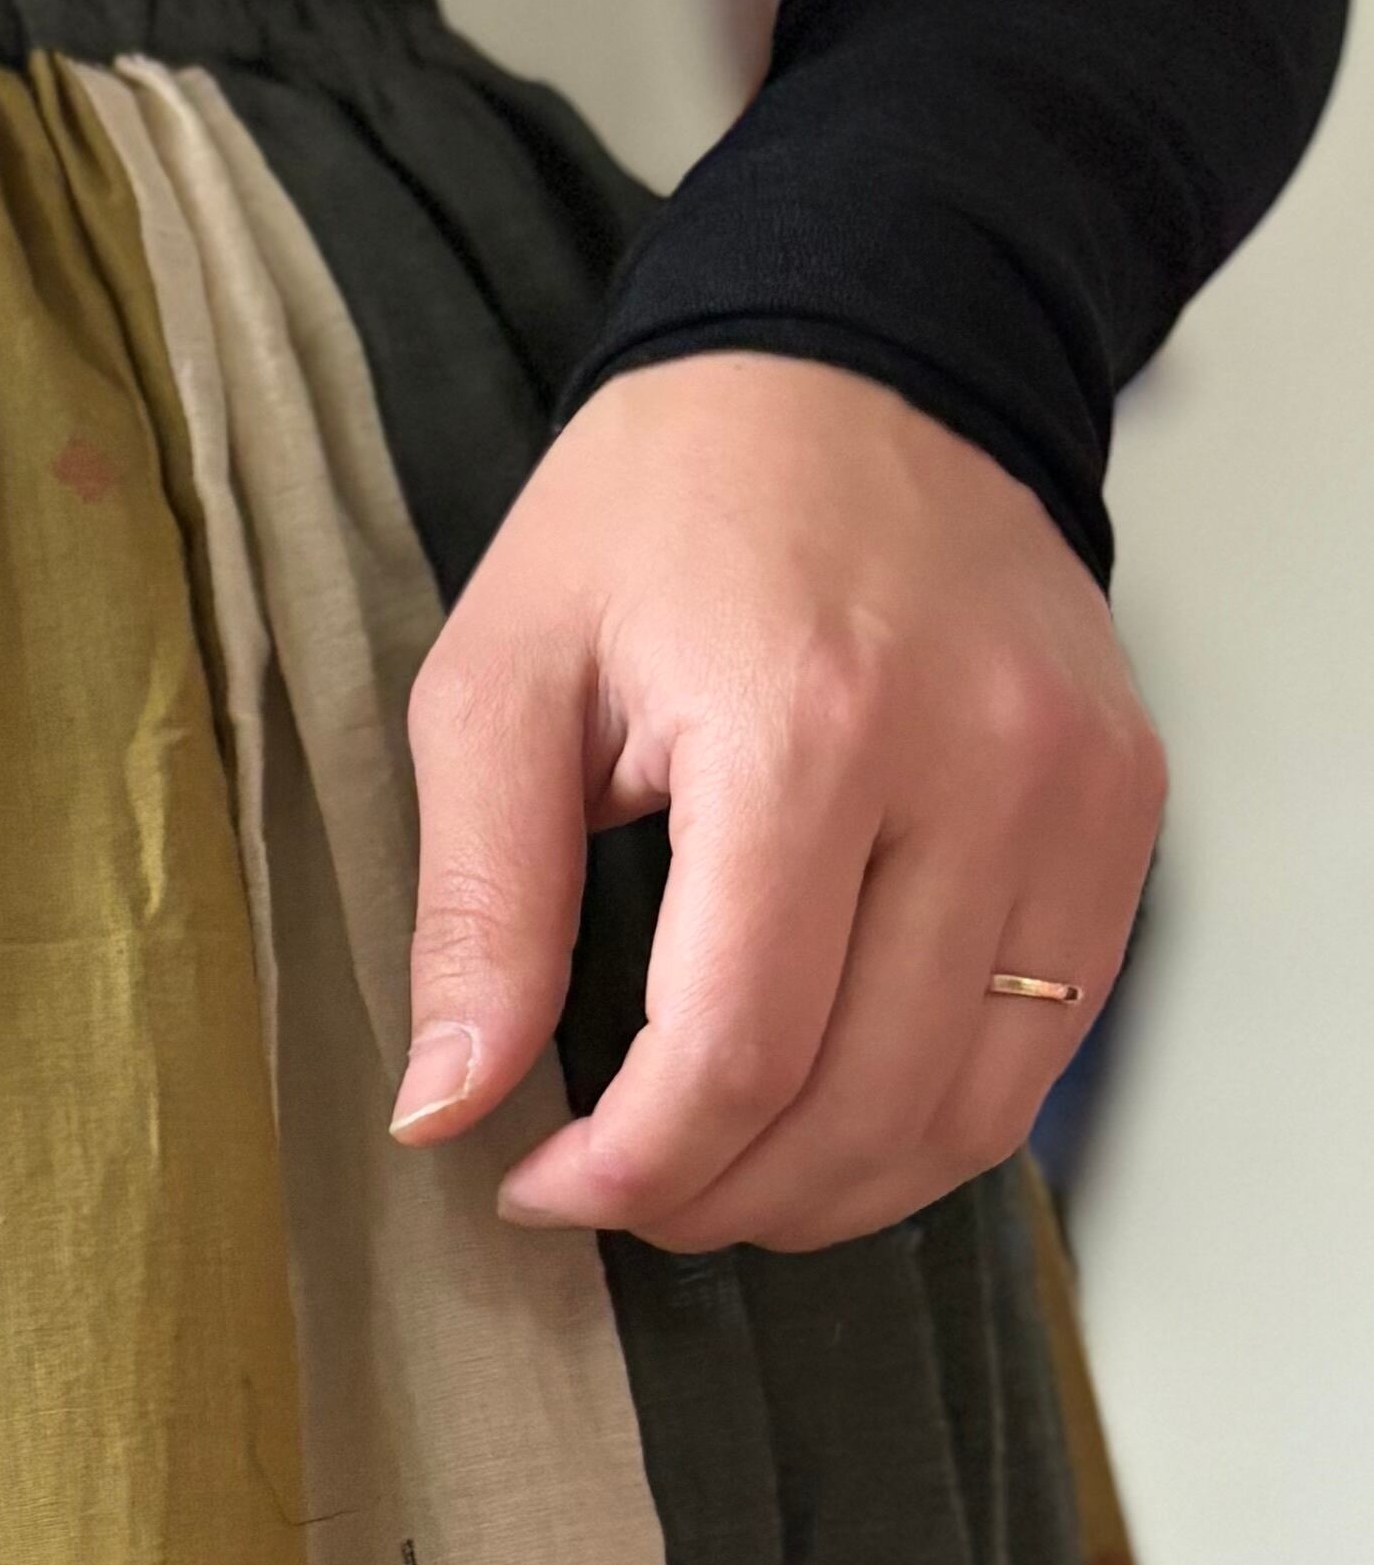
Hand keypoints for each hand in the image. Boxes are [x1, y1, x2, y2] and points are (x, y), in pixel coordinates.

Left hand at [391, 350, 1162, 1251]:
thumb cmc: (662, 510)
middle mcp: (975, 764)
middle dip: (715, 1199)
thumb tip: (443, 1108)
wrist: (856, 366)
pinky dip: (929, 1120)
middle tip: (615, 1193)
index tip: (539, 1185)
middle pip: (858, 1105)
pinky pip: (1045, 1045)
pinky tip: (823, 1109)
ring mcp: (1074, 793)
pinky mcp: (1122, 810)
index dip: (627, 1169)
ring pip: (968, 1111)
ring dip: (829, 1192)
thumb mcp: (500, 680)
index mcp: (806, 725)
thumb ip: (479, 907)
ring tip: (713, 1172)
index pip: (734, 1052)